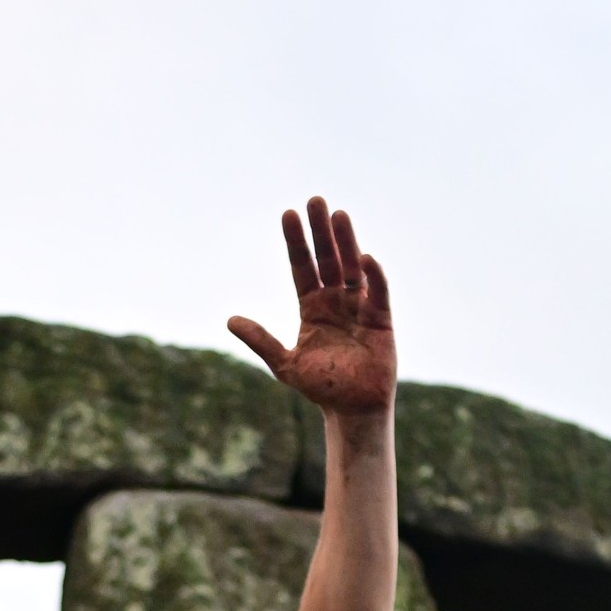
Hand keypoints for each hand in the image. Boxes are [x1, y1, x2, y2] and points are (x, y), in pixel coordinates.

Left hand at [229, 197, 394, 418]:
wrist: (351, 410)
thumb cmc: (321, 388)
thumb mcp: (284, 364)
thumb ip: (261, 340)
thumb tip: (230, 320)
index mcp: (312, 307)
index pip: (302, 266)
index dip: (296, 242)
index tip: (288, 214)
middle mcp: (336, 301)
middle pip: (328, 258)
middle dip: (321, 231)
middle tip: (315, 200)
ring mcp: (359, 307)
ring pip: (352, 267)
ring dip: (346, 241)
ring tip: (339, 214)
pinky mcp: (380, 320)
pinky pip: (377, 292)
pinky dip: (373, 276)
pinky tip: (365, 257)